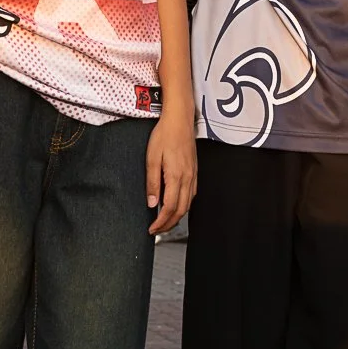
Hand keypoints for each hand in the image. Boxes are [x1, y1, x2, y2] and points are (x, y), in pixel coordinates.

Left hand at [146, 109, 196, 234]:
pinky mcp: (195, 170)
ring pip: (188, 204)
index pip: (169, 208)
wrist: (179, 118)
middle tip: (157, 230)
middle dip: (168, 224)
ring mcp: (193, 174)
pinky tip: (176, 204)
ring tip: (164, 221)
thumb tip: (152, 203)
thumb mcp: (152, 158)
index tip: (152, 229)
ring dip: (176, 217)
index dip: (160, 222)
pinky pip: (192, 194)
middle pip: (181, 210)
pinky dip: (184, 205)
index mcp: (176, 176)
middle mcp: (188, 178)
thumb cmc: (165, 134)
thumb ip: (152, 182)